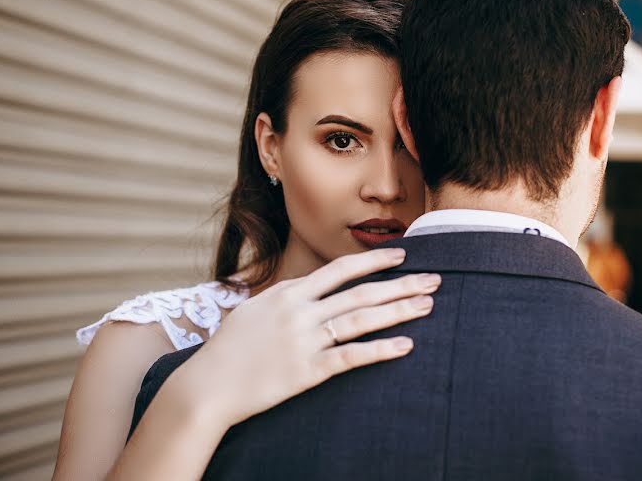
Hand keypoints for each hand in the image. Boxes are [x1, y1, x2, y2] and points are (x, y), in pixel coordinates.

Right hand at [175, 248, 438, 428]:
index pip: (340, 270)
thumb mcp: (254, 310)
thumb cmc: (228, 349)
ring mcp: (304, 341)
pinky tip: (405, 346)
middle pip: (360, 292)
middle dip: (401, 284)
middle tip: (434, 279)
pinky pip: (351, 357)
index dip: (374, 261)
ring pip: (361, 320)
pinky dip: (380, 350)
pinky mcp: (307, 371)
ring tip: (427, 306)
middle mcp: (299, 312)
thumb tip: (307, 287)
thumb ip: (285, 297)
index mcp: (288, 293)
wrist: (206, 386)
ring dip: (398, 311)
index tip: (402, 256)